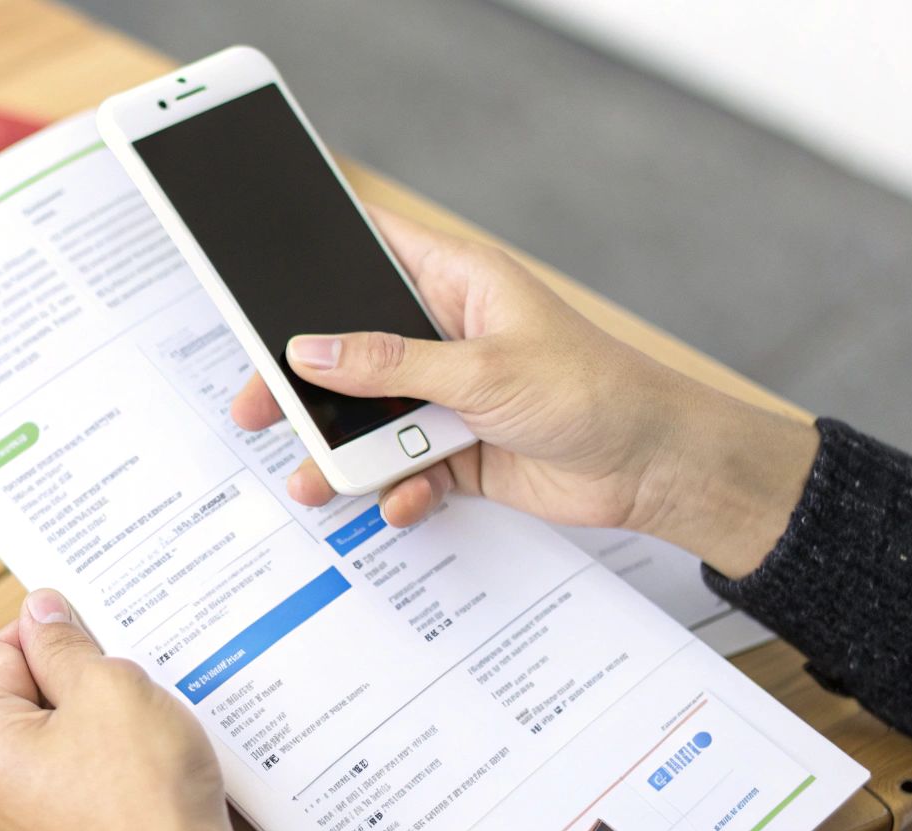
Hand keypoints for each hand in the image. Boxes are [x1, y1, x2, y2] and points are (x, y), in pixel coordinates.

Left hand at [0, 589, 277, 830]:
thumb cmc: (145, 800)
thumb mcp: (109, 689)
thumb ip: (65, 644)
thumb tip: (41, 611)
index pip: (1, 653)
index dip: (53, 631)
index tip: (97, 627)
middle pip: (27, 697)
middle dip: (80, 679)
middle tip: (131, 680)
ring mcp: (27, 823)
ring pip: (60, 737)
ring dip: (102, 719)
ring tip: (147, 724)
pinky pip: (81, 777)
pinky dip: (114, 759)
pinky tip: (151, 761)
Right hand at [230, 205, 817, 578]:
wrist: (654, 469)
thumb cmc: (593, 391)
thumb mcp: (481, 370)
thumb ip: (388, 364)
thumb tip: (309, 349)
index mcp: (455, 283)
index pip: (369, 250)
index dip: (315, 259)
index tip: (258, 281)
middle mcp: (445, 334)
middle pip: (351, 351)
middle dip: (305, 385)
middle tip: (257, 409)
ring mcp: (449, 394)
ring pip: (370, 419)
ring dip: (344, 453)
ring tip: (314, 481)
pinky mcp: (459, 448)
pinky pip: (403, 469)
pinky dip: (396, 490)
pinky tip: (403, 500)